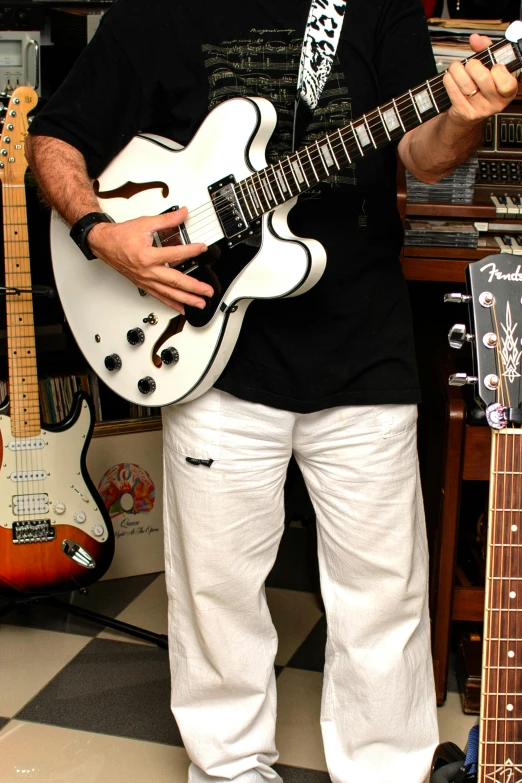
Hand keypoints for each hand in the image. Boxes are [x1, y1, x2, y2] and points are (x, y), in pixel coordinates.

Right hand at [88, 207, 212, 313]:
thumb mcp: (144, 223)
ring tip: (200, 304)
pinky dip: (171, 303)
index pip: (175, 255)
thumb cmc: (120, 236)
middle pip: (175, 282)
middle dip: (194, 288)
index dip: (191, 251)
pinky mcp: (143, 284)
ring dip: (186, 300)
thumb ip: (166, 220)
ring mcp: (145, 280)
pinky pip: (159, 296)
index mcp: (147, 256)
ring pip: (169, 293)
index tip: (202, 249)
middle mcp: (147, 271)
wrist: (103, 243)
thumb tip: (181, 214)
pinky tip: (182, 308)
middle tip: (208, 291)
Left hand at [443, 34, 518, 127]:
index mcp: (507, 92)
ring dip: (456, 70)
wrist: (467, 113)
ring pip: (466, 84)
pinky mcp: (465, 113)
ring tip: (455, 67)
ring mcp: (480, 110)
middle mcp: (496, 103)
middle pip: (483, 78)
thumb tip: (475, 39)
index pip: (507, 83)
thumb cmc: (481, 87)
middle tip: (469, 64)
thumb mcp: (489, 68)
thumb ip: (486, 50)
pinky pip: (454, 92)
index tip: (493, 66)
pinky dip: (449, 80)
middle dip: (472, 65)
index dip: (498, 70)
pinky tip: (449, 77)